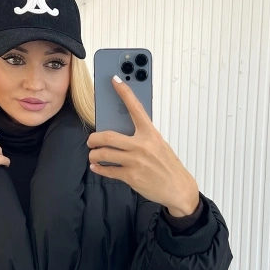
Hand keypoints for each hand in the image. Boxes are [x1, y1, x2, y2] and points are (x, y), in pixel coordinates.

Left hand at [87, 76, 199, 215]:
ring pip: (104, 154)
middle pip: (108, 136)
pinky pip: (108, 170)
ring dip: (94, 155)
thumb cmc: (168, 165)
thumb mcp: (159, 145)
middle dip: (94, 138)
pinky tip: (97, 167)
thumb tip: (121, 131)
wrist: (178, 188)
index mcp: (151, 134)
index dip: (124, 92)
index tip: (115, 81)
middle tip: (91, 140)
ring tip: (93, 155)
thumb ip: (142, 137)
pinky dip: (99, 169)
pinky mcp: (131, 176)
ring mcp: (135, 162)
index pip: (136, 108)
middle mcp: (142, 145)